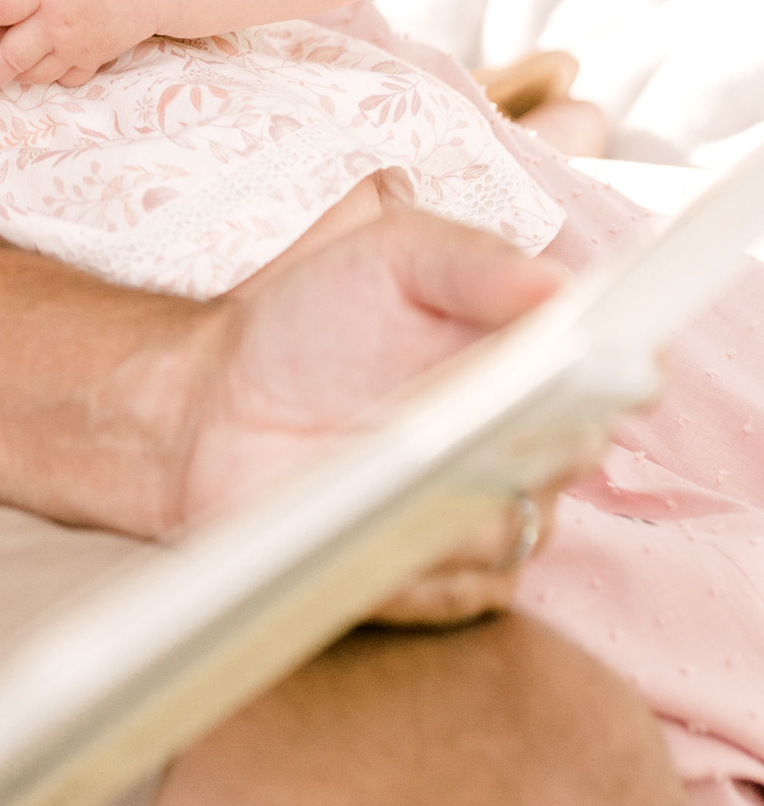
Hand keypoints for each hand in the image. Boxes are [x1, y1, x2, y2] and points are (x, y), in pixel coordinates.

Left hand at [173, 212, 593, 624]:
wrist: (219, 398)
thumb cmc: (310, 319)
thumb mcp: (388, 253)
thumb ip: (472, 258)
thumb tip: (557, 285)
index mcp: (530, 354)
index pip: (615, 368)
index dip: (616, 364)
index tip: (594, 353)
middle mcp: (525, 438)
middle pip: (578, 447)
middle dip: (540, 423)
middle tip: (490, 399)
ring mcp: (485, 515)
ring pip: (522, 521)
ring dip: (466, 486)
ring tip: (404, 448)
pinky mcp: (438, 581)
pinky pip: (460, 583)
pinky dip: (418, 547)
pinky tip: (369, 508)